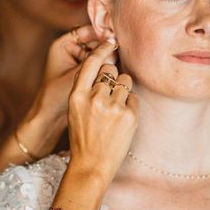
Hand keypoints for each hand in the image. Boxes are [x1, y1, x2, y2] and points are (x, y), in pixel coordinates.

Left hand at [16, 26, 108, 157]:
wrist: (49, 119)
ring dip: (108, 58)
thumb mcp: (76, 75)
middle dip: (107, 47)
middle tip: (120, 52)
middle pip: (94, 41)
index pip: (87, 31)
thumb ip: (94, 60)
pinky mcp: (83, 73)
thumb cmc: (55, 97)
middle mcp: (70, 50)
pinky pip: (98, 65)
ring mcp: (77, 61)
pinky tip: (115, 73)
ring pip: (98, 54)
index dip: (102, 33)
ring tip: (119, 62)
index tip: (116, 39)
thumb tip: (113, 45)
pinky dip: (106, 68)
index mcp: (62, 44)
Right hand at [67, 41, 137, 185]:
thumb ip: (85, 89)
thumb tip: (104, 67)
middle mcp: (94, 98)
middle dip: (113, 77)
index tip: (111, 43)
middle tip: (111, 93)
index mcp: (77, 96)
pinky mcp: (129, 116)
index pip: (91, 63)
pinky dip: (131, 105)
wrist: (91, 165)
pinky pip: (134, 97)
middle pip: (110, 70)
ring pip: (125, 81)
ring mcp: (113, 107)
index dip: (102, 50)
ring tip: (117, 107)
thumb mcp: (75, 110)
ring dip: (124, 89)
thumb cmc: (83, 137)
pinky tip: (122, 119)